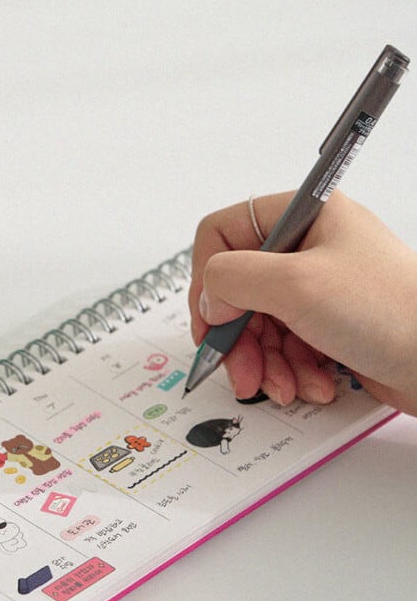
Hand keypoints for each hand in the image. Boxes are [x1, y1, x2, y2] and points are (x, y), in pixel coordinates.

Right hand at [189, 191, 416, 413]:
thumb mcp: (295, 284)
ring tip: (284, 385)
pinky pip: (286, 348)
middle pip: (237, 289)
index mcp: (304, 215)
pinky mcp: (331, 326)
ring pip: (259, 325)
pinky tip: (312, 385)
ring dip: (265, 362)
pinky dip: (291, 372)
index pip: (224, 232)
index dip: (208, 278)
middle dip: (238, 337)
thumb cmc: (391, 312)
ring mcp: (321, 288)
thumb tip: (208, 298)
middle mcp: (310, 247)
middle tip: (242, 368)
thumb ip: (232, 280)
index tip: (212, 319)